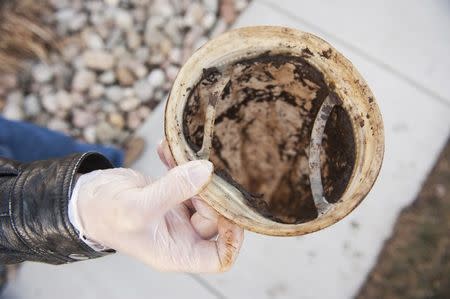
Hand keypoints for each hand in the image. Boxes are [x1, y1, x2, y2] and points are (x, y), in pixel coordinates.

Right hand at [74, 142, 243, 272]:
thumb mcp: (138, 207)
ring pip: (204, 195)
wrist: (85, 198)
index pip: (220, 257)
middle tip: (195, 173)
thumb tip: (206, 171)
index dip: (232, 237)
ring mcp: (178, 214)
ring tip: (175, 156)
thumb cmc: (104, 215)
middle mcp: (182, 236)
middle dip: (210, 194)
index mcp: (177, 252)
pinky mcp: (173, 194)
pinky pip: (188, 179)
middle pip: (217, 220)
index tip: (226, 208)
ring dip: (194, 173)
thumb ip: (174, 189)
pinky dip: (180, 163)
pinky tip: (165, 151)